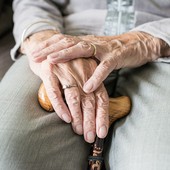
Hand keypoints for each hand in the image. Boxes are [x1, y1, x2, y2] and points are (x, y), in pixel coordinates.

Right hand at [21, 30, 108, 142]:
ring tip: (79, 131)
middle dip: (91, 121)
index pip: (101, 98)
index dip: (102, 116)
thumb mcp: (81, 74)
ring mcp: (66, 70)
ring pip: (75, 98)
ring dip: (78, 117)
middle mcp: (81, 72)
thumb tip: (91, 112)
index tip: (101, 133)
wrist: (45, 45)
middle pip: (90, 101)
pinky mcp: (50, 70)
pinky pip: (56, 92)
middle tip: (89, 137)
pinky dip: (61, 106)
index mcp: (91, 73)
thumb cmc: (65, 64)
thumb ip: (87, 89)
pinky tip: (65, 118)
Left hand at [31, 31, 169, 92]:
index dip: (48, 46)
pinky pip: (105, 67)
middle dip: (50, 49)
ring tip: (52, 61)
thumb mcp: (93, 53)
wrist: (136, 45)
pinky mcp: (116, 57)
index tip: (34, 52)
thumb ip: (81, 56)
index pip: (63, 41)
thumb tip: (66, 63)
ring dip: (66, 55)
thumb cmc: (112, 52)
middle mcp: (92, 43)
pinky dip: (96, 77)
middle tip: (35, 56)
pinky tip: (87, 87)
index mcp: (85, 43)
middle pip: (68, 43)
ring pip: (83, 49)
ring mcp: (104, 49)